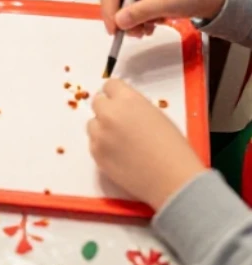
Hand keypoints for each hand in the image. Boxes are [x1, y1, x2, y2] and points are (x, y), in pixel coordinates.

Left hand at [87, 79, 206, 209]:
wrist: (172, 179)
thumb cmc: (172, 147)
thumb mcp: (156, 114)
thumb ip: (135, 106)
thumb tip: (125, 108)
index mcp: (127, 99)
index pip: (110, 84)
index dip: (115, 93)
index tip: (119, 101)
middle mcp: (109, 113)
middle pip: (97, 102)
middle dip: (107, 109)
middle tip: (119, 121)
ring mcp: (100, 134)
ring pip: (92, 123)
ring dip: (102, 127)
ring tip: (119, 140)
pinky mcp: (96, 154)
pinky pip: (93, 143)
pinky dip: (102, 145)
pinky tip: (118, 154)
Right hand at [100, 0, 227, 36]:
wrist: (210, 0)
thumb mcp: (164, 3)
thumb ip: (140, 12)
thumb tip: (118, 22)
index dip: (109, 10)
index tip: (115, 31)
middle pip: (114, 1)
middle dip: (123, 19)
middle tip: (136, 34)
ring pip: (122, 11)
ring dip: (132, 24)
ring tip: (148, 30)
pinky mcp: (144, 0)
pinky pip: (132, 15)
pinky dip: (139, 24)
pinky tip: (152, 27)